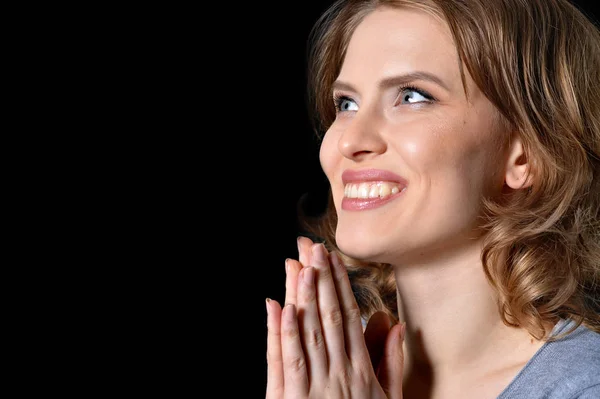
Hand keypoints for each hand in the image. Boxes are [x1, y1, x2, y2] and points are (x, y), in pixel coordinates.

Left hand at [266, 238, 405, 397]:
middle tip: (311, 246)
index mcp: (360, 370)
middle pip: (328, 317)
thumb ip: (390, 364)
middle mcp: (339, 372)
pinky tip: (280, 307)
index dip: (339, 285)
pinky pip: (286, 362)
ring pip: (308, 332)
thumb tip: (393, 326)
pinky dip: (283, 333)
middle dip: (320, 279)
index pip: (348, 317)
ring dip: (303, 296)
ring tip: (298, 265)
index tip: (332, 258)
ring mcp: (316, 386)